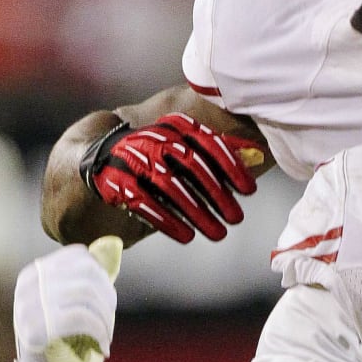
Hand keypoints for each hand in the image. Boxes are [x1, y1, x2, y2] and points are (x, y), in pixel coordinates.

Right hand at [14, 241, 118, 361]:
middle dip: (108, 299)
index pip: (80, 256)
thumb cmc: (71, 340)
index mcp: (35, 273)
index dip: (103, 277)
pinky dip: (100, 333)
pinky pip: (80, 317)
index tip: (105, 304)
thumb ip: (97, 272)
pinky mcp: (34, 331)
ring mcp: (27, 307)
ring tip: (105, 337)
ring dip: (106, 319)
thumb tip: (113, 242)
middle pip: (86, 273)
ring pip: (86, 294)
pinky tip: (102, 348)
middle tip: (108, 324)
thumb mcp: (85, 301)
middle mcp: (27, 286)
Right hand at [80, 113, 260, 242]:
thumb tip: (257, 154)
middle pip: (193, 167)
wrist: (104, 152)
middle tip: (237, 218)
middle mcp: (157, 139)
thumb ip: (217, 149)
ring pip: (172, 188)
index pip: (210, 143)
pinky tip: (187, 236)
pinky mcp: (119, 182)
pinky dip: (168, 221)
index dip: (232, 167)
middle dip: (218, 195)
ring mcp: (136, 160)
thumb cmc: (158, 151)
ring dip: (198, 213)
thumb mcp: (186, 142)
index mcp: (177, 126)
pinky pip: (146, 204)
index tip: (249, 191)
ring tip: (218, 233)